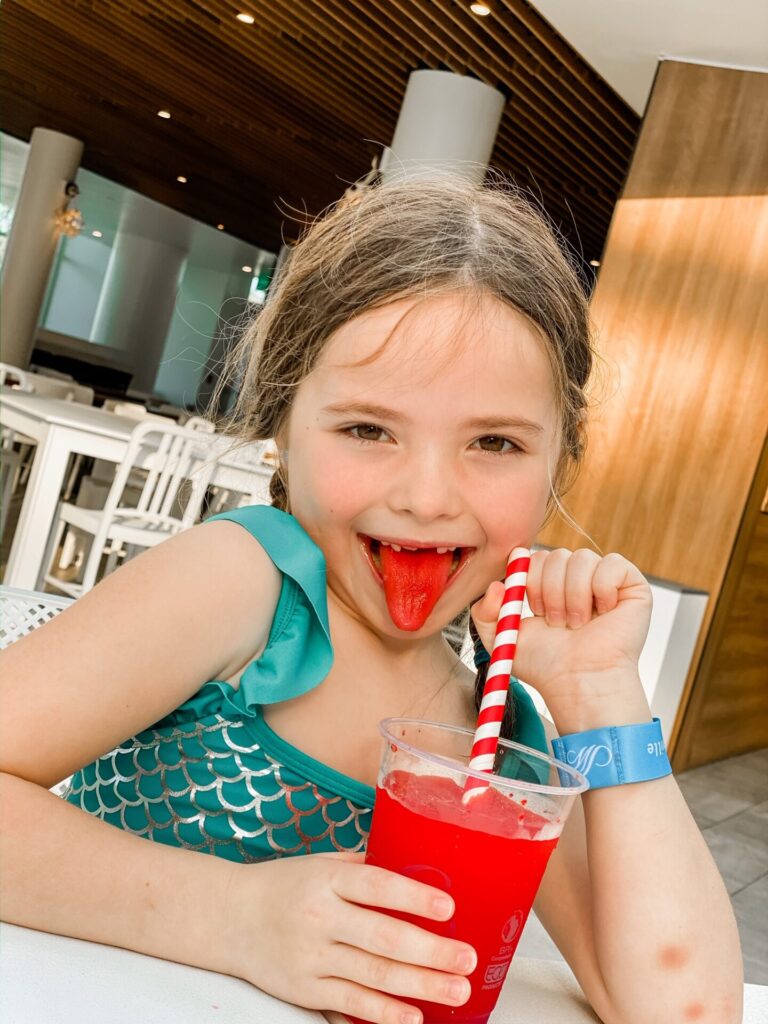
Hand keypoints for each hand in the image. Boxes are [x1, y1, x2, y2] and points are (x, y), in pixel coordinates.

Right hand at [225, 851, 476, 1023]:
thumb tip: (416, 871)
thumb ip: (364, 868)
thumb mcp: (321, 863)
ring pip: (373, 975)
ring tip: (456, 989)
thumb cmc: (284, 885)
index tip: (449, 908)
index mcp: (326, 879)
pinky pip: (351, 1004)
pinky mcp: (304, 989)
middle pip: (382, 937)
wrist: (230, 917)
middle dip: (431, 951)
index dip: (414, 898)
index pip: (376, 886)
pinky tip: (413, 1016)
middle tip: (467, 958)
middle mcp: (319, 916)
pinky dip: (384, 1012)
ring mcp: (310, 956)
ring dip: (420, 985)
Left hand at [471, 549, 652, 712]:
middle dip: (550, 590)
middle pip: (555, 554)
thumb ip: (485, 612)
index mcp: (547, 583)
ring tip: (577, 624)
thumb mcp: (502, 638)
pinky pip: (612, 563)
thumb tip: (496, 584)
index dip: (529, 578)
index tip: (532, 608)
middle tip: (555, 622)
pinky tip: (603, 613)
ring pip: (582, 558)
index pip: (533, 556)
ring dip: (574, 596)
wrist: (580, 682)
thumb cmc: (546, 665)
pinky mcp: (630, 582)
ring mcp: (603, 578)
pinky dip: (602, 590)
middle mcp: (574, 577)